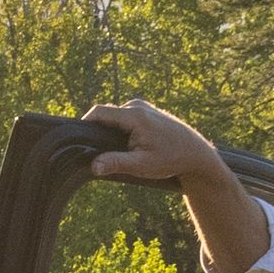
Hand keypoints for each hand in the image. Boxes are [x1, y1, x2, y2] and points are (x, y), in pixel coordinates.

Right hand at [88, 100, 231, 190]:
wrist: (195, 153)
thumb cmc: (171, 159)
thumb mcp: (142, 165)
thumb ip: (116, 163)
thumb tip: (93, 166)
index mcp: (135, 115)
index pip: (99, 112)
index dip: (85, 124)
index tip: (77, 141)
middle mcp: (137, 106)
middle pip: (106, 115)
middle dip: (99, 132)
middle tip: (98, 153)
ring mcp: (142, 106)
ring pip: (115, 117)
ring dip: (111, 133)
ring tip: (117, 152)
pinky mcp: (145, 111)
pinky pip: (123, 118)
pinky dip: (120, 130)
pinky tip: (127, 146)